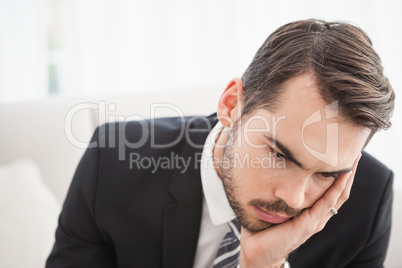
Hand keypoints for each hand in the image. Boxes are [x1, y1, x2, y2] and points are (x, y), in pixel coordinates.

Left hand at [239, 154, 360, 267]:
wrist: (257, 252)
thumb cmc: (263, 229)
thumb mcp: (275, 207)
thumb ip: (278, 193)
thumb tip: (270, 168)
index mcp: (311, 213)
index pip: (332, 191)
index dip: (340, 175)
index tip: (343, 156)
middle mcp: (317, 217)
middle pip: (340, 192)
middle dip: (349, 172)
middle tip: (355, 153)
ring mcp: (315, 221)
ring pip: (338, 196)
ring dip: (347, 178)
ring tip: (353, 160)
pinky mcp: (308, 225)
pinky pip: (326, 204)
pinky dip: (335, 189)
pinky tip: (341, 176)